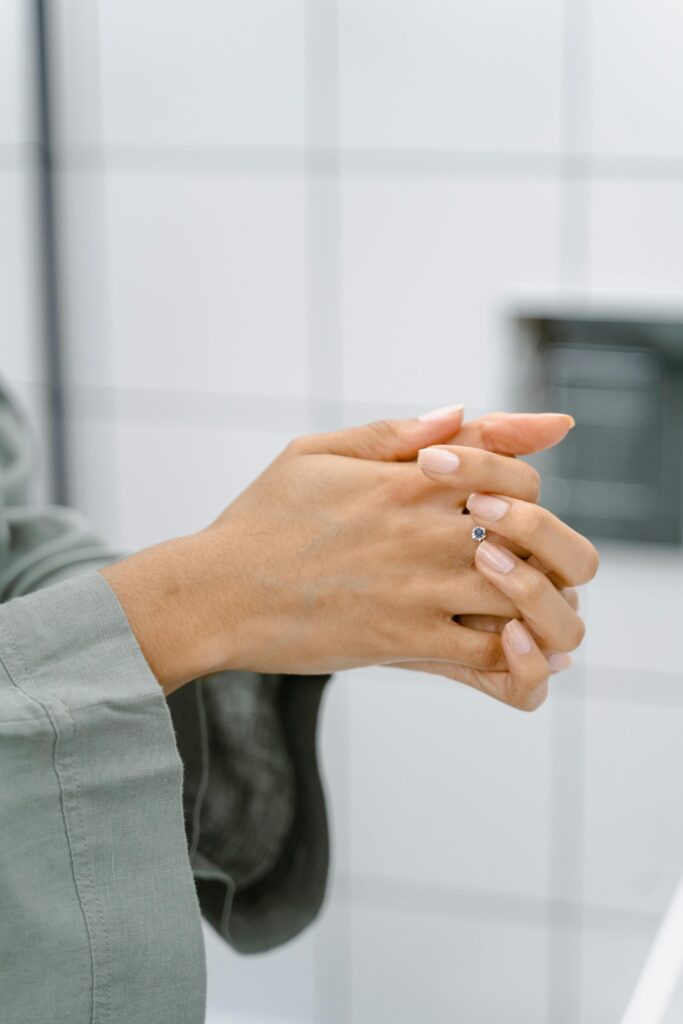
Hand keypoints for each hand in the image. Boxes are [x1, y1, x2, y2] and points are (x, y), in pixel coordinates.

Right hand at [100, 406, 573, 698]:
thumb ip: (392, 432)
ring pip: (526, 593)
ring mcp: (419, 589)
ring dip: (538, 596)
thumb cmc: (260, 520)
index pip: (511, 470)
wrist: (215, 595)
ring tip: (524, 599)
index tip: (512, 496)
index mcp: (406, 478)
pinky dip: (517, 653)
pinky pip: (491, 654)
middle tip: (527, 553)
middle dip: (545, 540)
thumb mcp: (315, 453)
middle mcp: (423, 531)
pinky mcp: (406, 641)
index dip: (525, 479)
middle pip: (535, 529)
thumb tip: (457, 413)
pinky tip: (509, 642)